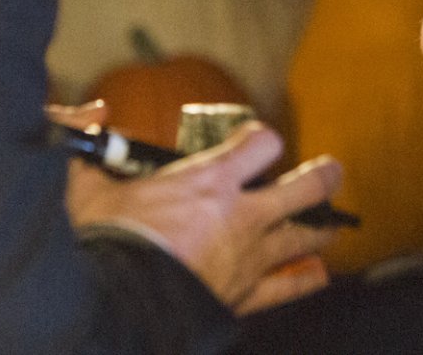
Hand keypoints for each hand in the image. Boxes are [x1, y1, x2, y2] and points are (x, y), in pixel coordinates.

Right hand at [65, 119, 342, 312]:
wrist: (112, 307)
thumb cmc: (104, 245)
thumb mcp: (89, 188)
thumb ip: (95, 150)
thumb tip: (91, 114)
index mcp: (209, 181)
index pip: (261, 143)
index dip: (259, 137)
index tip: (254, 140)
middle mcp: (240, 216)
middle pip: (302, 189)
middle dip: (321, 178)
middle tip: (332, 172)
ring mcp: (247, 259)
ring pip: (302, 237)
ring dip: (320, 227)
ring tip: (331, 223)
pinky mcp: (243, 296)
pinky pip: (285, 287)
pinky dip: (304, 279)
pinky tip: (319, 274)